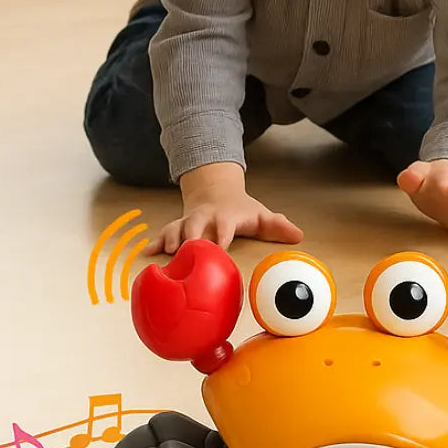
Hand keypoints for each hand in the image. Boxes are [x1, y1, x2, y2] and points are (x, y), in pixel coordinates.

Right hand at [146, 161, 302, 254]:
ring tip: (164, 256)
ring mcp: (188, 221)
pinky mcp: (176, 227)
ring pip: (176, 228)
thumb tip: (299, 235)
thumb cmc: (241, 210)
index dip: (220, 236)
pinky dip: (156, 243)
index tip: (218, 250)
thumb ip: (278, 226)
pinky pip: (164, 233)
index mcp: (225, 217)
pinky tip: (147, 254)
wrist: (216, 192)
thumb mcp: (261, 216)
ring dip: (170, 240)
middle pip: (194, 225)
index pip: (223, 226)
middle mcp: (204, 218)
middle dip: (190, 239)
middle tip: (185, 255)